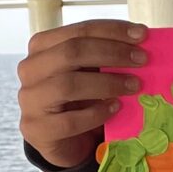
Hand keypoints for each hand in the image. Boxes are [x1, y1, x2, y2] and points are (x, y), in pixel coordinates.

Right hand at [17, 19, 148, 168]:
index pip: (78, 31)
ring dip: (107, 83)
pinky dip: (96, 114)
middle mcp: (30, 68)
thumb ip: (104, 58)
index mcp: (42, 47)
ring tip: (134, 86)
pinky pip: (69, 121)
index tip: (142, 34)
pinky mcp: (36, 129)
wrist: (64, 140)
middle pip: (71, 52)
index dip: (112, 30)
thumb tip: (141, 45)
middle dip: (112, 53)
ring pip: (67, 84)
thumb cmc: (79, 99)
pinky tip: (115, 109)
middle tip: (142, 60)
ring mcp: (30, 99)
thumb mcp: (90, 72)